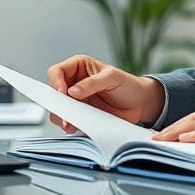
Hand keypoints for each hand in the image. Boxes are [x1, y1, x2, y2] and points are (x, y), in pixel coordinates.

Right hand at [46, 55, 164, 133]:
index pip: (57, 72)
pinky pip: (69, 121)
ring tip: (70, 124)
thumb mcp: (112, 78)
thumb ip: (93, 83)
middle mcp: (75, 83)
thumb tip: (73, 91)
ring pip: (58, 109)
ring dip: (62, 117)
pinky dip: (70, 125)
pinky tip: (76, 127)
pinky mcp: (81, 115)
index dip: (56, 82)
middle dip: (57, 104)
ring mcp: (77, 100)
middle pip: (54, 93)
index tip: (62, 94)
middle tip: (65, 114)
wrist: (140, 104)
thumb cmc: (128, 85)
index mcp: (79, 67)